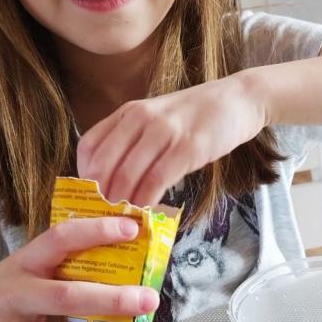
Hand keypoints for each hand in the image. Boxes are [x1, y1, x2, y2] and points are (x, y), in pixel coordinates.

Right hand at [0, 216, 158, 321]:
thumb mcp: (19, 271)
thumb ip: (59, 274)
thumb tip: (123, 278)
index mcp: (24, 265)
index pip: (60, 239)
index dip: (95, 231)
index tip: (131, 229)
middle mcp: (13, 297)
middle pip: (64, 297)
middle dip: (110, 300)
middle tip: (148, 302)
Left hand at [76, 73, 266, 205]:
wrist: (237, 100)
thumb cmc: (196, 115)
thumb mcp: (157, 118)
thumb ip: (134, 140)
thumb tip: (114, 178)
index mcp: (129, 112)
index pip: (89, 146)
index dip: (83, 176)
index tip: (89, 197)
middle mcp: (141, 118)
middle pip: (104, 165)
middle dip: (100, 197)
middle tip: (103, 218)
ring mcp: (164, 132)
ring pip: (128, 175)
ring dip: (122, 203)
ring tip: (123, 221)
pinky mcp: (188, 148)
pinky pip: (157, 180)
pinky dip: (148, 200)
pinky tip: (148, 211)